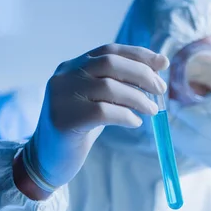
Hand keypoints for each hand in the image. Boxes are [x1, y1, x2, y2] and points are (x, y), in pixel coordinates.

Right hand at [15, 44, 168, 198]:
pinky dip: (126, 116)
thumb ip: (116, 86)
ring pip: (109, 86)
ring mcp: (62, 96)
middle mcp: (64, 76)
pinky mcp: (65, 119)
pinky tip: (135, 123)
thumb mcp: (96, 101)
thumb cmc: (78, 130)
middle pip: (110, 63)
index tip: (162, 63)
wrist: (48, 160)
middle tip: (161, 90)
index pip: (109, 51)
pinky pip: (104, 111)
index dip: (139, 54)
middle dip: (142, 74)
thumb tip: (155, 73)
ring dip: (138, 98)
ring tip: (152, 110)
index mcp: (72, 67)